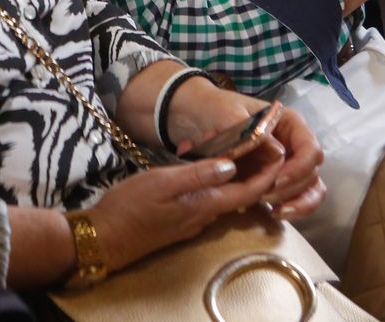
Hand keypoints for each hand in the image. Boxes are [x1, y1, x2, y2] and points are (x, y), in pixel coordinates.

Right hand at [86, 157, 280, 271]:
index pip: (249, 191)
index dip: (268, 173)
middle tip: (265, 147)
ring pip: (227, 198)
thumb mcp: (162, 183)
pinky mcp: (181, 221)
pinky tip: (213, 170)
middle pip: (243, 196)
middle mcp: (205, 216)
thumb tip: (233, 165)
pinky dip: (221, 185)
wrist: (104, 238)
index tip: (280, 152)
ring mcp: (193, 221)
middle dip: (258, 173)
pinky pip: (211, 201)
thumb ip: (198, 175)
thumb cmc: (130, 207)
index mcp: (205, 204)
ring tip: (244, 152)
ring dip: (240, 178)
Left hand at [163, 83, 323, 219]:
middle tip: (265, 197)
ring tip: (276, 212)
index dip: (299, 167)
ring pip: (311, 189)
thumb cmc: (215, 109)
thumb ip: (249, 130)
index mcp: (289, 123)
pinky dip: (292, 208)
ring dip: (299, 204)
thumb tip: (277, 152)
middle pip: (311, 172)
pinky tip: (273, 214)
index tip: (277, 179)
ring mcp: (289, 164)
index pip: (310, 148)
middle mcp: (294, 144)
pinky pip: (297, 198)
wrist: (196, 118)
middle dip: (293, 188)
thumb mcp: (227, 112)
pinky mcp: (279, 181)